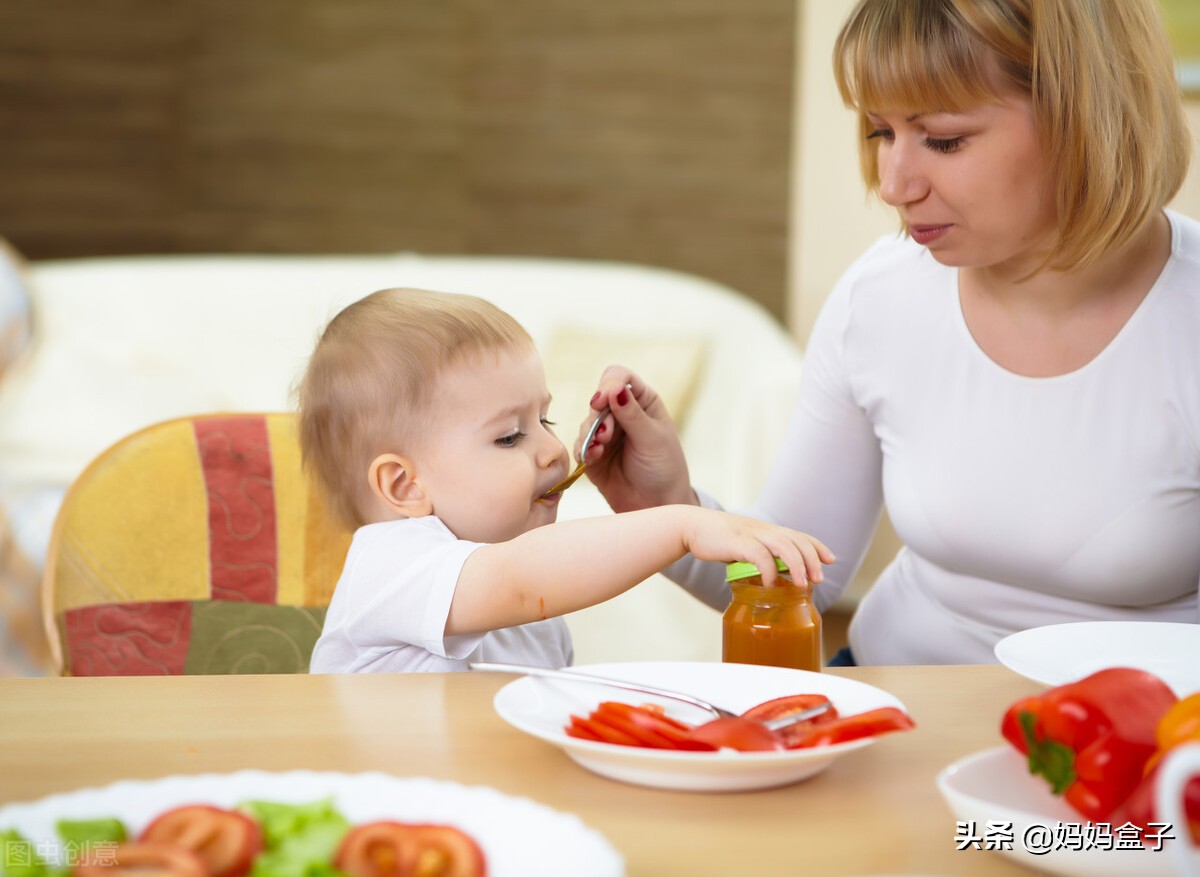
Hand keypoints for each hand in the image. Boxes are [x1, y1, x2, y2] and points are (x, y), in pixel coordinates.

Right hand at [579, 366, 696, 512]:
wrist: (658, 506)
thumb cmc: (664, 469)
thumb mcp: (652, 439)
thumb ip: (632, 414)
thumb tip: (615, 388)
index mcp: (642, 402)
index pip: (619, 377)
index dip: (608, 384)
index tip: (603, 399)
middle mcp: (622, 414)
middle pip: (598, 399)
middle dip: (599, 415)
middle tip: (606, 435)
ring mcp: (606, 435)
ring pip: (586, 422)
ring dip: (590, 434)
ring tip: (600, 448)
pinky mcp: (593, 456)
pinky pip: (579, 446)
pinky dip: (583, 450)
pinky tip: (592, 457)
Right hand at [681, 506, 834, 585]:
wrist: (692, 527)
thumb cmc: (718, 540)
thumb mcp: (744, 545)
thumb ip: (759, 557)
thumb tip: (771, 578)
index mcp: (767, 530)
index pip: (800, 535)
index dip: (818, 546)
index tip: (831, 559)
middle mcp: (764, 530)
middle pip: (797, 541)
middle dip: (812, 560)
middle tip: (818, 579)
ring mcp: (752, 535)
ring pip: (784, 546)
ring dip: (797, 566)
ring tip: (803, 584)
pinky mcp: (739, 543)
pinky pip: (760, 556)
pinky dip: (769, 570)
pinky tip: (771, 584)